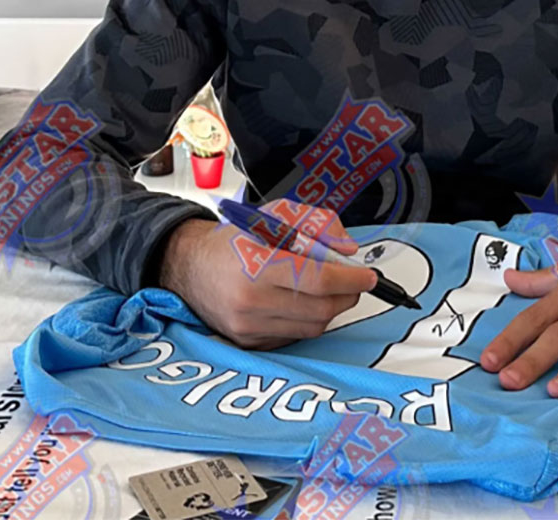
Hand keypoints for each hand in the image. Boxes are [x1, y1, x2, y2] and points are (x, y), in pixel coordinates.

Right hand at [157, 204, 377, 348]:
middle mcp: (251, 300)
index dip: (351, 278)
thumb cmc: (234, 239)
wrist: (189, 266)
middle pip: (321, 308)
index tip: (368, 275)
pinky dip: (307, 320)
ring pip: (312, 326)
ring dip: (330, 308)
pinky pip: (294, 336)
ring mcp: (248, 326)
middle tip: (354, 281)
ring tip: (325, 288)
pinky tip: (299, 301)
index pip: (318, 279)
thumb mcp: (275, 214)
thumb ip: (317, 224)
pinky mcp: (247, 342)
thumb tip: (349, 250)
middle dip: (347, 294)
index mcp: (257, 264)